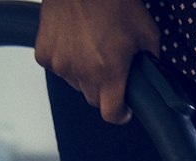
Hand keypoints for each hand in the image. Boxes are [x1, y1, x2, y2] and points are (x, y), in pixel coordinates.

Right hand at [35, 0, 161, 123]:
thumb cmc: (113, 0)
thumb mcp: (147, 32)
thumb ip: (151, 60)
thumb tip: (152, 76)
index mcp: (109, 71)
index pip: (111, 114)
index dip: (120, 114)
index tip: (124, 109)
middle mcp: (82, 72)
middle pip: (94, 98)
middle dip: (105, 89)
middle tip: (111, 65)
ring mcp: (60, 63)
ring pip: (75, 83)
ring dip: (84, 73)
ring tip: (92, 46)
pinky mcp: (44, 53)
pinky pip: (57, 66)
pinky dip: (65, 59)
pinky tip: (74, 40)